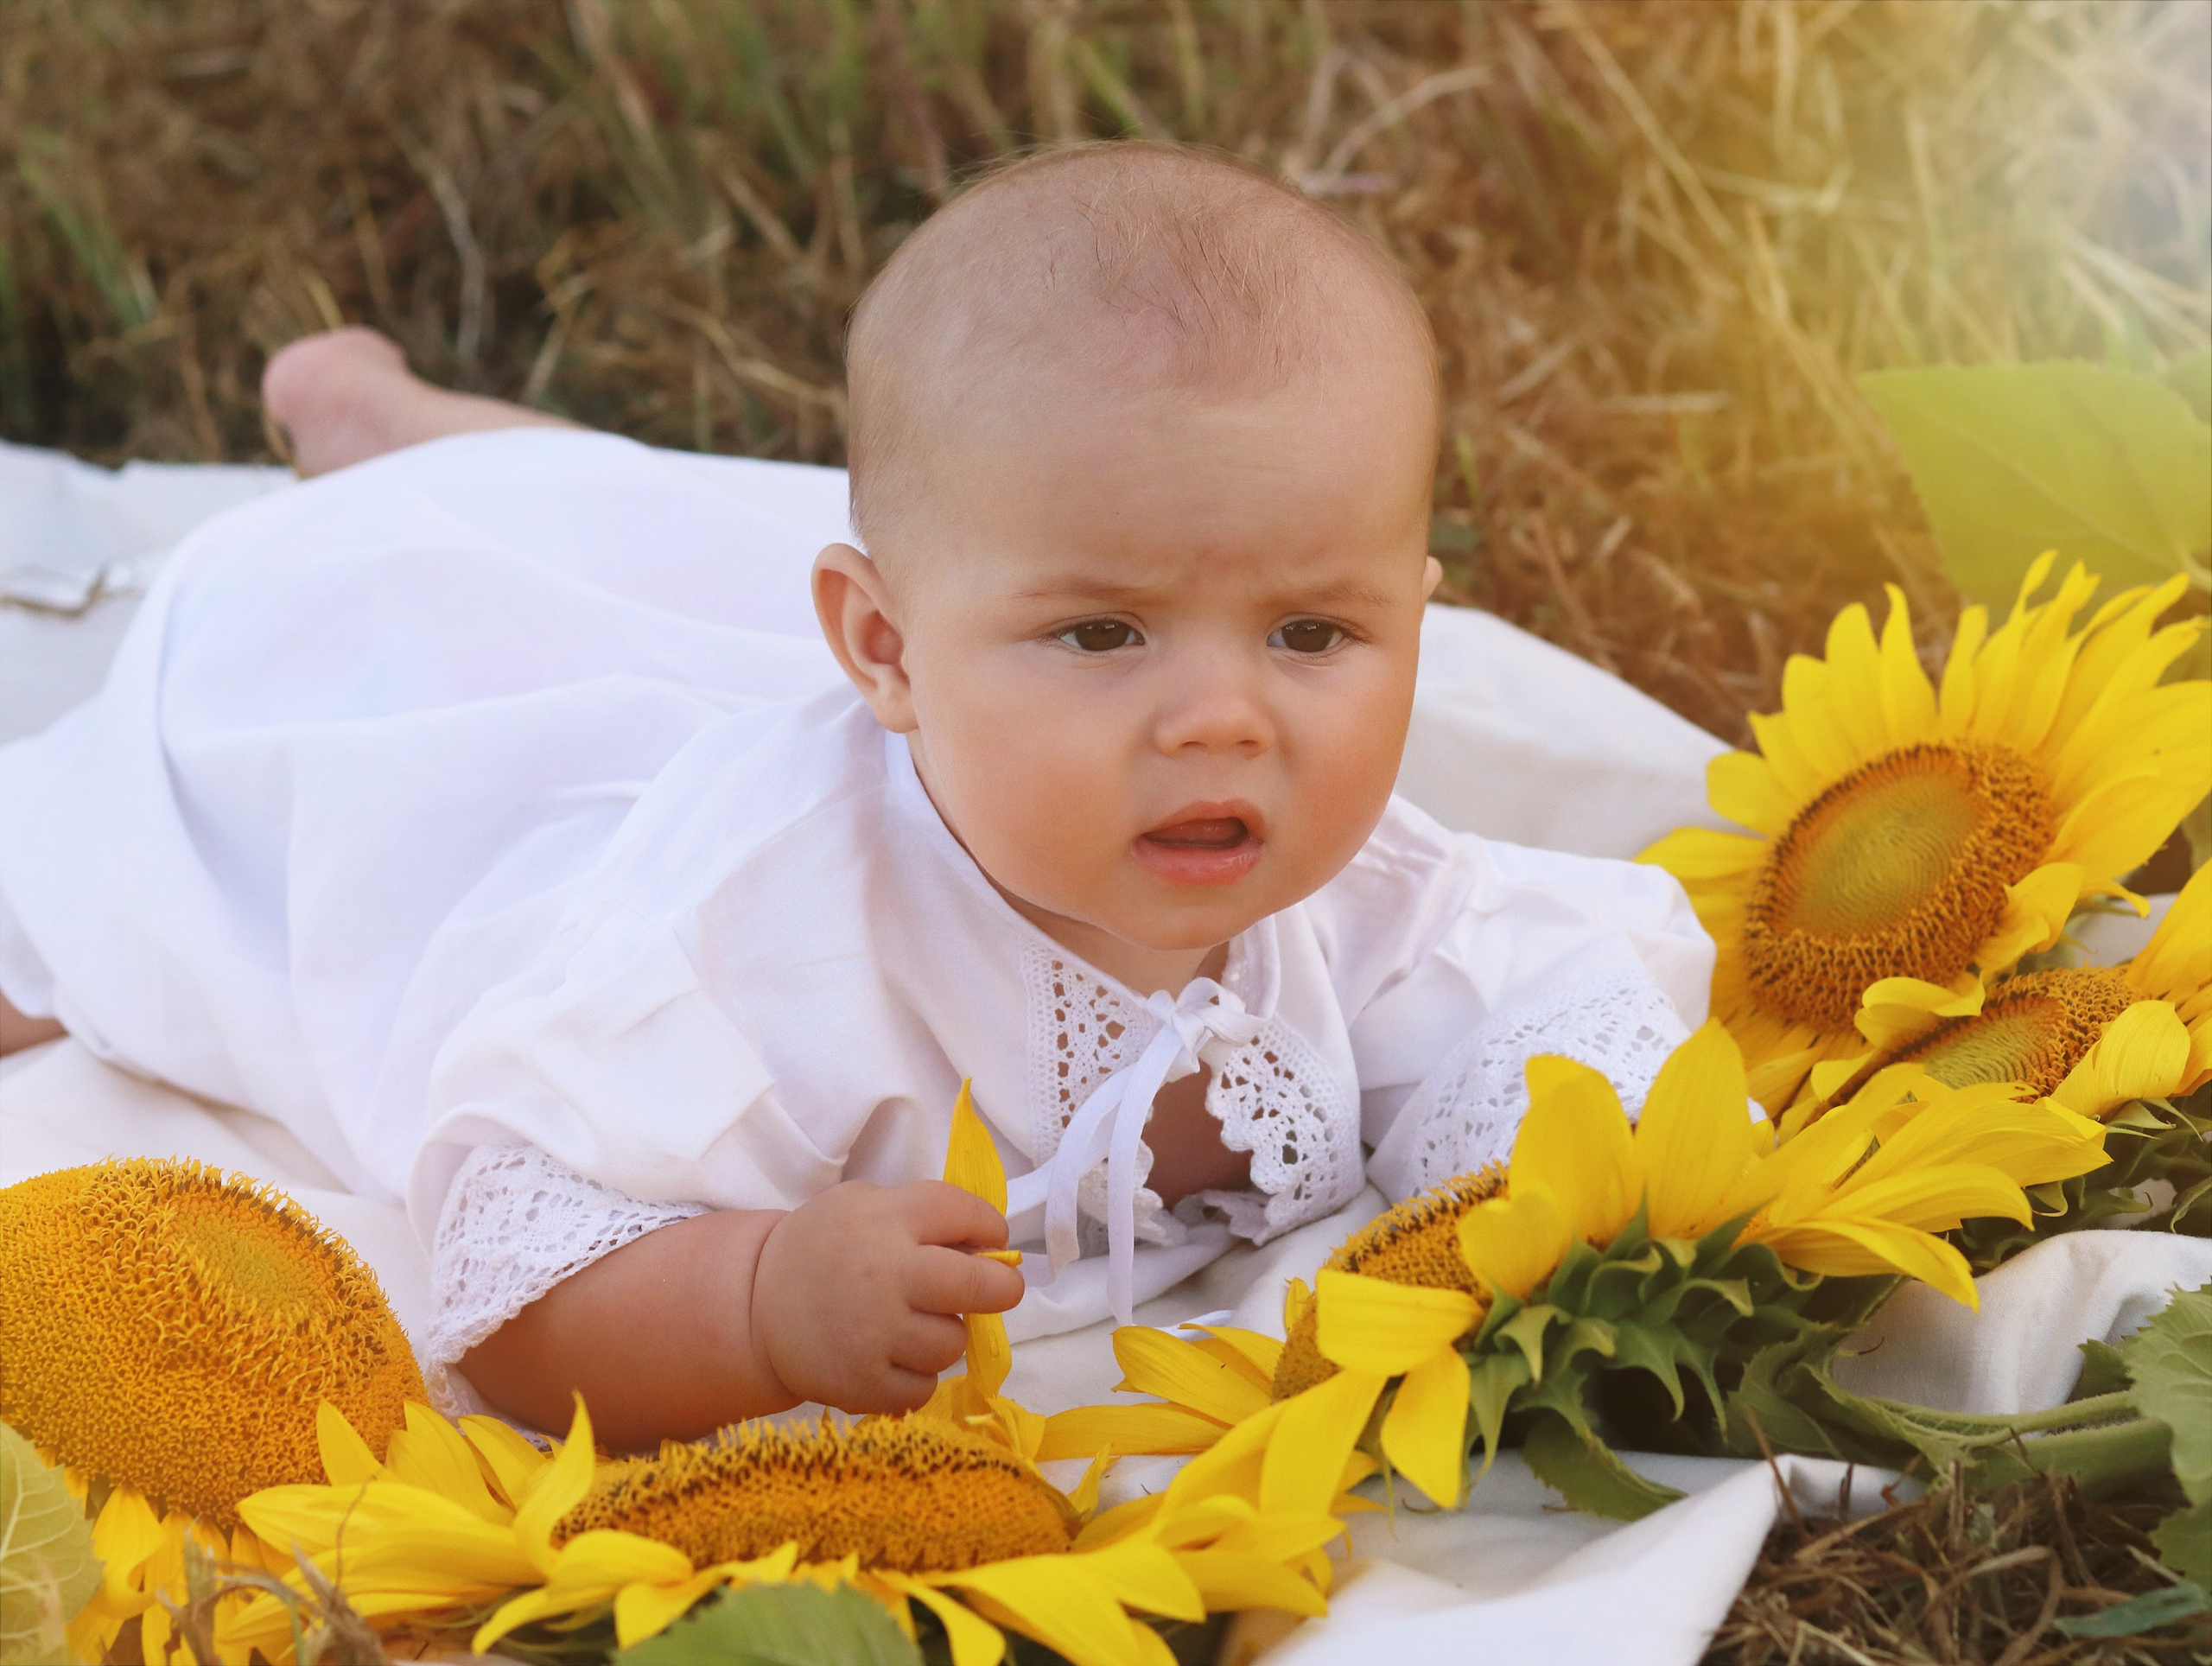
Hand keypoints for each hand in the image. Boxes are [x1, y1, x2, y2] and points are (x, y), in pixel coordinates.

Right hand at [751, 1180, 1025, 1412]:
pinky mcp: (865, 1384)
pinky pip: (925, 1386)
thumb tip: (988, 1247)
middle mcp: (886, 1275)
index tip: (992, 1240)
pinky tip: (891, 1357)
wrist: (756, 1307)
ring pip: (952, 1342)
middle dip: (1002, 1286)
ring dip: (944, 1334)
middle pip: (978, 1285)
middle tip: (998, 1288)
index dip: (990, 1226)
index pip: (964, 1214)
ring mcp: (876, 1335)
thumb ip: (922, 1214)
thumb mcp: (864, 1206)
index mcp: (887, 1220)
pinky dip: (916, 1374)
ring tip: (913, 1324)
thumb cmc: (823, 1249)